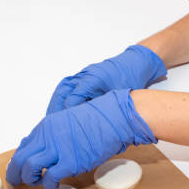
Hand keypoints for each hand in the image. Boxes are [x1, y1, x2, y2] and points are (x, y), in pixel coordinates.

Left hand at [8, 89, 155, 188]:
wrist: (115, 118)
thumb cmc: (99, 120)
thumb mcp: (69, 121)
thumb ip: (55, 134)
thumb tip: (44, 149)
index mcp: (47, 126)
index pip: (23, 146)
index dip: (17, 161)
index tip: (17, 169)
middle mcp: (48, 137)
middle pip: (21, 158)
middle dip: (15, 173)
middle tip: (16, 183)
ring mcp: (59, 149)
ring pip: (30, 168)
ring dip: (30, 179)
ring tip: (36, 183)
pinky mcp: (71, 162)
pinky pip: (51, 178)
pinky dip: (49, 185)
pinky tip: (53, 186)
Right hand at [46, 45, 165, 113]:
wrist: (137, 63)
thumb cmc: (131, 77)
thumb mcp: (119, 96)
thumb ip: (104, 107)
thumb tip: (92, 123)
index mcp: (93, 78)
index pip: (73, 99)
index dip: (69, 114)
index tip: (67, 126)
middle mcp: (85, 75)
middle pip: (63, 93)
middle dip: (56, 109)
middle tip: (51, 125)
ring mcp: (83, 74)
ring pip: (63, 89)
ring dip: (55, 104)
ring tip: (51, 119)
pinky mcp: (84, 77)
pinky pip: (67, 87)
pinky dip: (61, 98)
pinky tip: (59, 109)